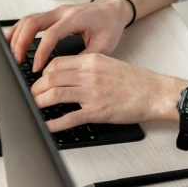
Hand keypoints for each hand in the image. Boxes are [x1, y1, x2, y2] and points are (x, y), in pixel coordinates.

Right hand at [7, 0, 131, 70]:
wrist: (113, 10)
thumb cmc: (109, 26)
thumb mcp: (104, 45)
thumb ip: (84, 58)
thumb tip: (66, 74)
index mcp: (76, 18)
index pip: (52, 34)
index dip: (41, 52)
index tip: (37, 68)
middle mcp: (63, 12)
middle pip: (33, 22)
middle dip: (21, 42)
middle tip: (17, 61)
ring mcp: (56, 11)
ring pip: (29, 19)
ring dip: (17, 36)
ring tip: (12, 54)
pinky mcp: (53, 14)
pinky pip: (31, 18)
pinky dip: (20, 29)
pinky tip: (13, 41)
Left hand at [30, 53, 179, 131]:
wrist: (155, 93)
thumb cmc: (136, 81)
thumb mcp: (110, 65)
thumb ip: (89, 68)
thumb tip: (69, 76)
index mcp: (92, 61)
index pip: (57, 64)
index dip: (43, 73)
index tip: (40, 81)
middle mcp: (89, 74)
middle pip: (51, 78)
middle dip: (36, 88)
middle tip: (32, 95)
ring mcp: (92, 93)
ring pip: (55, 95)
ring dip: (39, 103)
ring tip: (34, 108)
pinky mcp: (97, 111)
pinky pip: (69, 118)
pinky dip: (54, 124)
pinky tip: (47, 126)